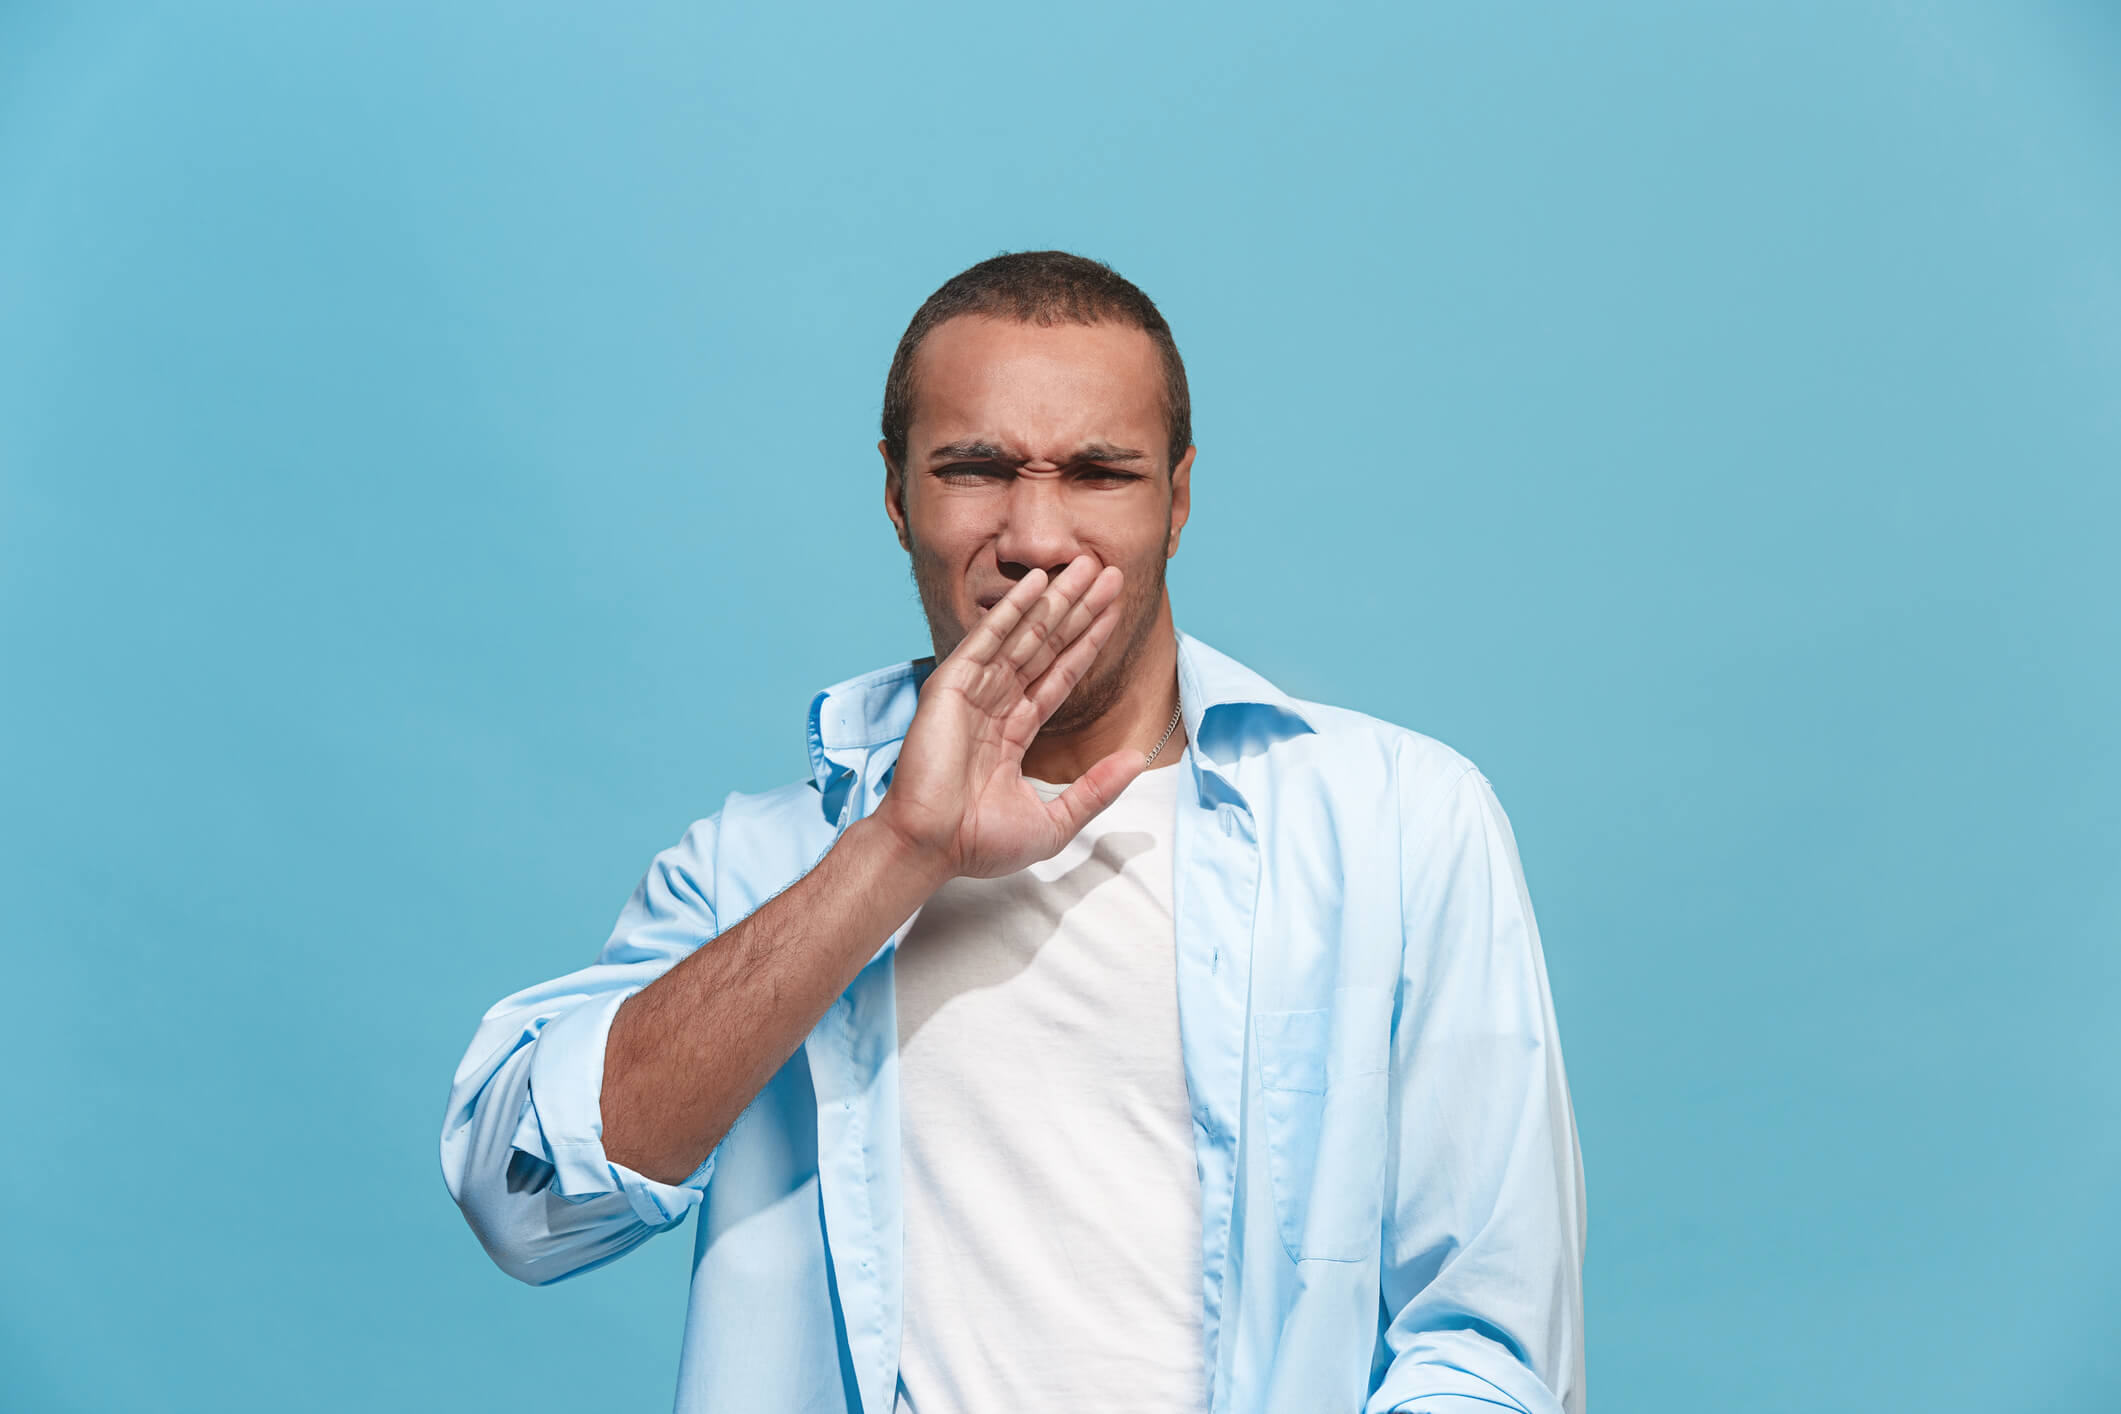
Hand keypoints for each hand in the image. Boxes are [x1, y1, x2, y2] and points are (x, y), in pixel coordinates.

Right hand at [871, 554, 1145, 880]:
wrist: (932, 848)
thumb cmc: (979, 843)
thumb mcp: (1055, 821)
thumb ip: (1097, 788)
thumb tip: (1139, 759)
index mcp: (1014, 731)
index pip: (1060, 674)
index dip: (1088, 640)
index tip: (1114, 610)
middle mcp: (995, 704)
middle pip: (1047, 644)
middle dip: (1079, 608)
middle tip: (1108, 571)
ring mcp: (973, 692)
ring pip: (1025, 636)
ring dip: (1056, 599)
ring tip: (1086, 565)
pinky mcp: (952, 686)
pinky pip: (988, 639)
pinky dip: (1012, 609)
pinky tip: (1037, 582)